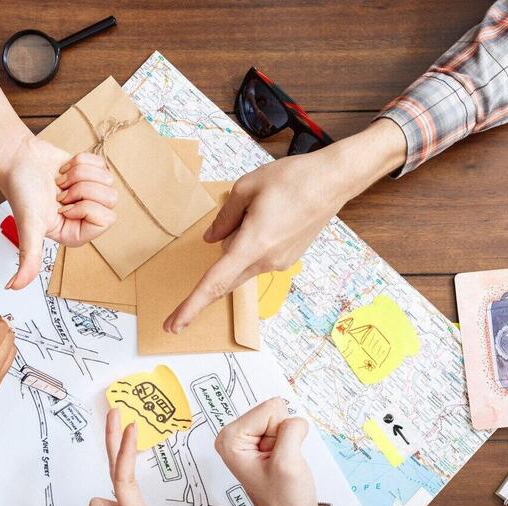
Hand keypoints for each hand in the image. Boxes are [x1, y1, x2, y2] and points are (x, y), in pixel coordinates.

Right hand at [0, 140, 116, 288]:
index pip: (106, 220)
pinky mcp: (89, 174)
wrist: (17, 159)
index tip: (62, 207)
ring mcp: (88, 194)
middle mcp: (84, 216)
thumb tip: (14, 287)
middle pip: (110, 200)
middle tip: (61, 194)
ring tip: (61, 182)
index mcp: (75, 233)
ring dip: (81, 175)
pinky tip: (64, 171)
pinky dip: (81, 162)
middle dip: (84, 189)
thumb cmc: (21, 190)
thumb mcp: (28, 228)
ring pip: (108, 182)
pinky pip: (102, 166)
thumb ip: (28, 259)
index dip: (85, 207)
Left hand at [164, 119, 405, 331]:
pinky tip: (272, 216)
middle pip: (227, 271)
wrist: (334, 181)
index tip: (174, 325)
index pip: (214, 282)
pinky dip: (254, 242)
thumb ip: (224, 218)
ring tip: (264, 207)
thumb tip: (212, 239)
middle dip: (224, 248)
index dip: (191, 306)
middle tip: (244, 214)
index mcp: (252, 244)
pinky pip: (258, 258)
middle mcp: (266, 261)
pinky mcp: (288, 259)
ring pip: (242, 262)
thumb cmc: (293, 179)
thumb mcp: (246, 188)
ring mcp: (279, 263)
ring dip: (241, 241)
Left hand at [214, 397, 315, 505]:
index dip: (280, 433)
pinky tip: (282, 459)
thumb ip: (290, 430)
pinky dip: (289, 441)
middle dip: (282, 435)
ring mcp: (247, 438)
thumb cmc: (284, 498)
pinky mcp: (260, 440)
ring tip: (279, 462)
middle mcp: (234, 435)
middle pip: (272, 411)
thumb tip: (294, 417)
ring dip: (287, 439)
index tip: (275, 456)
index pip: (268, 410)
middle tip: (278, 460)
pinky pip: (284, 426)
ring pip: (280, 417)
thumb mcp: (287, 463)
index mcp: (230, 439)